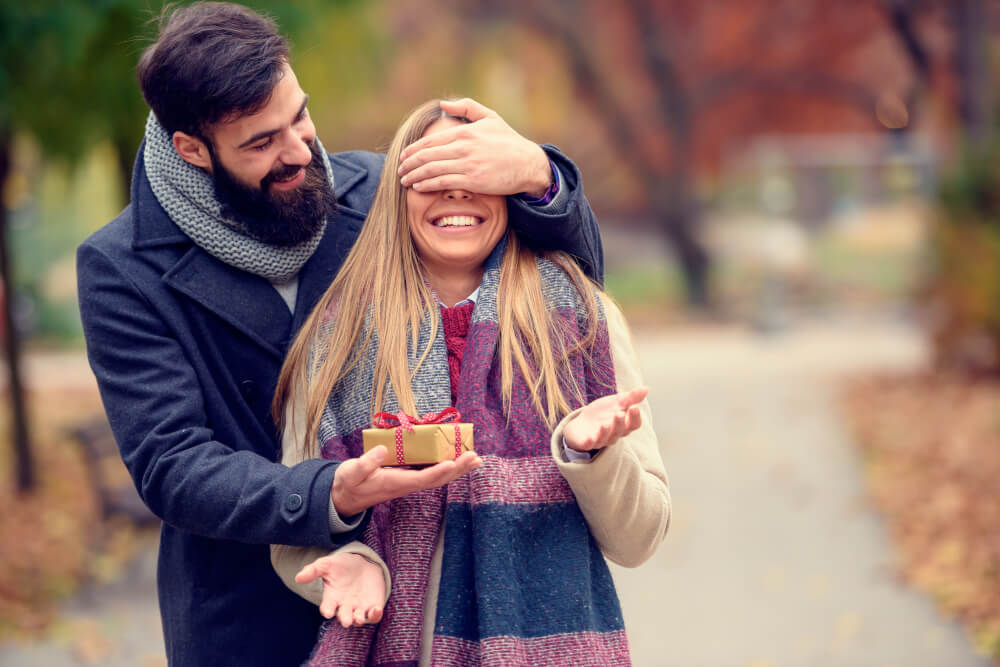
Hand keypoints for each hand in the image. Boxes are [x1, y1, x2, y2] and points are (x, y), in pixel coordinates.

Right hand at [295, 552, 385, 626]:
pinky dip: (375, 615)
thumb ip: (313, 570)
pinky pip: (374, 615)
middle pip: (344, 616)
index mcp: (332, 598)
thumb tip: (298, 577)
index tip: (327, 612)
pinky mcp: (373, 605)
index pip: (327, 607)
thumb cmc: (341, 565)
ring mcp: (359, 607)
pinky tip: (376, 609)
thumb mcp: (327, 564)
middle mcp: (345, 606)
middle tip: (346, 620)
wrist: (362, 563)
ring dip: (359, 619)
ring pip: (359, 619)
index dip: (327, 610)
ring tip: (358, 617)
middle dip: (345, 619)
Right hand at [331, 445, 482, 517]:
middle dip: (457, 469)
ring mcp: (409, 482)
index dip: (438, 471)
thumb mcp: (352, 472)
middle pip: (438, 479)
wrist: (346, 497)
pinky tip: (457, 458)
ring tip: (475, 459)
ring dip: (457, 468)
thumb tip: (382, 449)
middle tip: (476, 458)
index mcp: (396, 483)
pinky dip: (447, 465)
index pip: (422, 478)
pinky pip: (432, 472)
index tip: (452, 463)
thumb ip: (366, 462)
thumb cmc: (349, 483)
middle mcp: (407, 484)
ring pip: (438, 477)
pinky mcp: (408, 477)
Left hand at [398, 98, 550, 196]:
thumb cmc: (509, 141)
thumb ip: (466, 108)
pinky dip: (428, 185)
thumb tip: (443, 104)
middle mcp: (464, 147)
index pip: (431, 141)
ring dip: (415, 176)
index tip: (404, 156)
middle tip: (399, 170)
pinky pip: (444, 182)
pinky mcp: (473, 181)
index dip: (414, 150)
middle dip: (409, 164)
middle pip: (427, 155)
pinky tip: (419, 187)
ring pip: (432, 170)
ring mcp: (468, 164)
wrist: (528, 164)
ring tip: (405, 181)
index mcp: (465, 132)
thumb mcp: (490, 117)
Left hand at [563, 387, 648, 452]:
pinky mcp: (587, 443)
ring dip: (606, 432)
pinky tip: (590, 438)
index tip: (634, 407)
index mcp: (624, 425)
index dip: (635, 417)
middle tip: (619, 413)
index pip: (634, 424)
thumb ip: (631, 398)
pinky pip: (589, 445)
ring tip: (605, 424)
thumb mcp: (616, 402)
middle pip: (620, 431)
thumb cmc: (602, 413)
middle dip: (620, 423)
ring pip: (606, 438)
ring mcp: (601, 440)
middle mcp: (614, 434)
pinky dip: (590, 442)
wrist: (581, 422)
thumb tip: (647, 389)